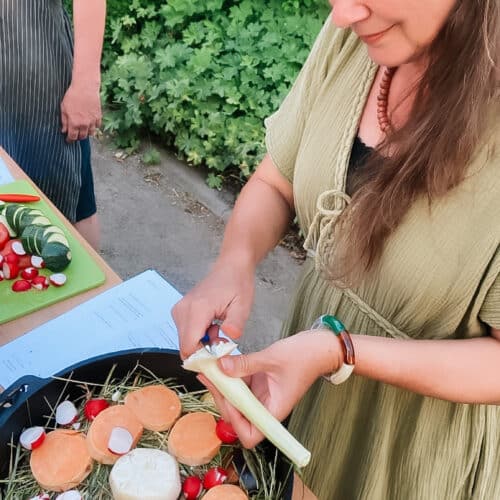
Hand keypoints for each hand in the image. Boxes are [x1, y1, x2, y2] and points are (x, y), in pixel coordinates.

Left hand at [61, 82, 101, 141]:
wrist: (85, 88)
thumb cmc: (72, 96)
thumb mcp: (63, 108)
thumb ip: (64, 121)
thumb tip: (64, 130)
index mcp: (74, 123)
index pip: (72, 137)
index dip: (69, 140)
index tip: (68, 140)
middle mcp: (84, 124)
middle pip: (82, 137)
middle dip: (78, 137)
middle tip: (75, 134)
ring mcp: (93, 121)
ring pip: (91, 133)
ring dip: (86, 133)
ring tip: (82, 129)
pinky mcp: (98, 117)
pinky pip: (97, 126)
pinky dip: (93, 126)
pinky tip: (90, 123)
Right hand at [172, 259, 254, 358]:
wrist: (230, 267)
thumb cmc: (237, 283)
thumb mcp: (242, 306)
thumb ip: (235, 324)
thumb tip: (229, 338)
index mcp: (198, 309)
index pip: (189, 346)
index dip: (202, 359)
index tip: (218, 358)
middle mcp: (183, 310)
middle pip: (185, 347)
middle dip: (204, 352)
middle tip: (223, 342)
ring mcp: (179, 310)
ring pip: (185, 341)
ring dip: (202, 344)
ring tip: (219, 331)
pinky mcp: (180, 311)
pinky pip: (185, 333)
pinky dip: (198, 336)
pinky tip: (212, 327)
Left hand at [200, 331, 342, 447]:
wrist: (321, 346)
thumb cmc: (305, 356)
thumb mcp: (272, 358)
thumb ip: (245, 364)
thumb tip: (221, 367)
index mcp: (275, 410)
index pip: (250, 433)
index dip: (235, 422)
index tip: (227, 400)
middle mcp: (267, 406)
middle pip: (238, 416)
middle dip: (222, 399)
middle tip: (209, 378)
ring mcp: (263, 394)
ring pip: (237, 398)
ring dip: (223, 386)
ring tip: (208, 369)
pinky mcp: (260, 382)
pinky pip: (241, 383)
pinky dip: (230, 375)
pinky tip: (220, 363)